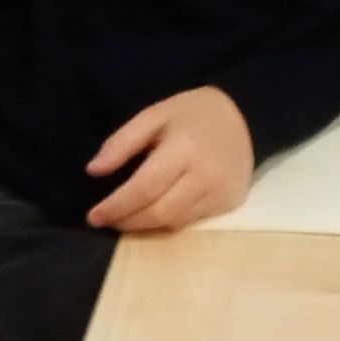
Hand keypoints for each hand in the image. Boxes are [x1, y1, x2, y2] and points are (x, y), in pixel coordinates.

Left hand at [86, 86, 253, 233]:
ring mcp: (220, 193)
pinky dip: (167, 222)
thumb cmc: (193, 114)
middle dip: (127, 221)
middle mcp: (205, 176)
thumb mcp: (154, 115)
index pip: (144, 188)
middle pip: (159, 212)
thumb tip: (94, 171)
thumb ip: (122, 142)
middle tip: (105, 221)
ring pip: (174, 222)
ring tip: (124, 219)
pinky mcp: (229, 204)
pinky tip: (153, 214)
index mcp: (184, 149)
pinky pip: (191, 221)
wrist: (245, 117)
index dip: (116, 206)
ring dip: (145, 226)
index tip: (93, 216)